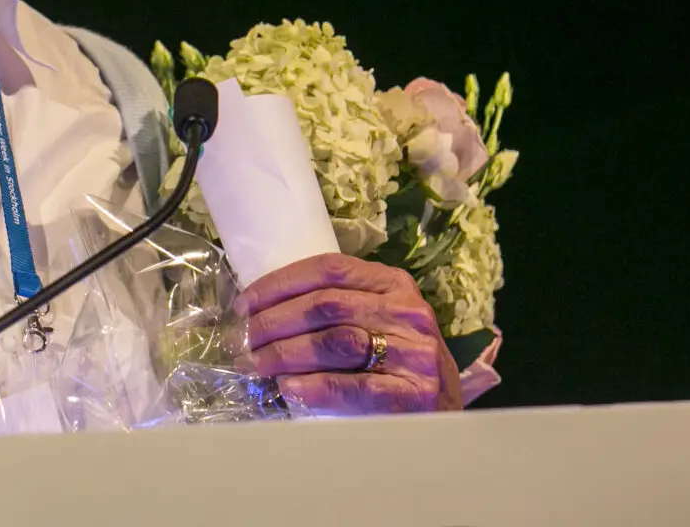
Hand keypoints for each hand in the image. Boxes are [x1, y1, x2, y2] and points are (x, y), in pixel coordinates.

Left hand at [234, 252, 462, 414]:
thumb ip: (337, 308)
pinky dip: (315, 387)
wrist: (447, 419)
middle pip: (325, 305)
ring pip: (335, 342)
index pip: (328, 269)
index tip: (245, 304)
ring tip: (256, 365)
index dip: (279, 284)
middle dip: (274, 321)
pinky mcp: (414, 395)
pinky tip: (289, 389)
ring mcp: (414, 353)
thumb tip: (262, 310)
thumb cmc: (399, 364)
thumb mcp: (379, 321)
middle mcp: (407, 312)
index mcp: (394, 284)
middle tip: (242, 341)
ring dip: (285, 353)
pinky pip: (354, 386)